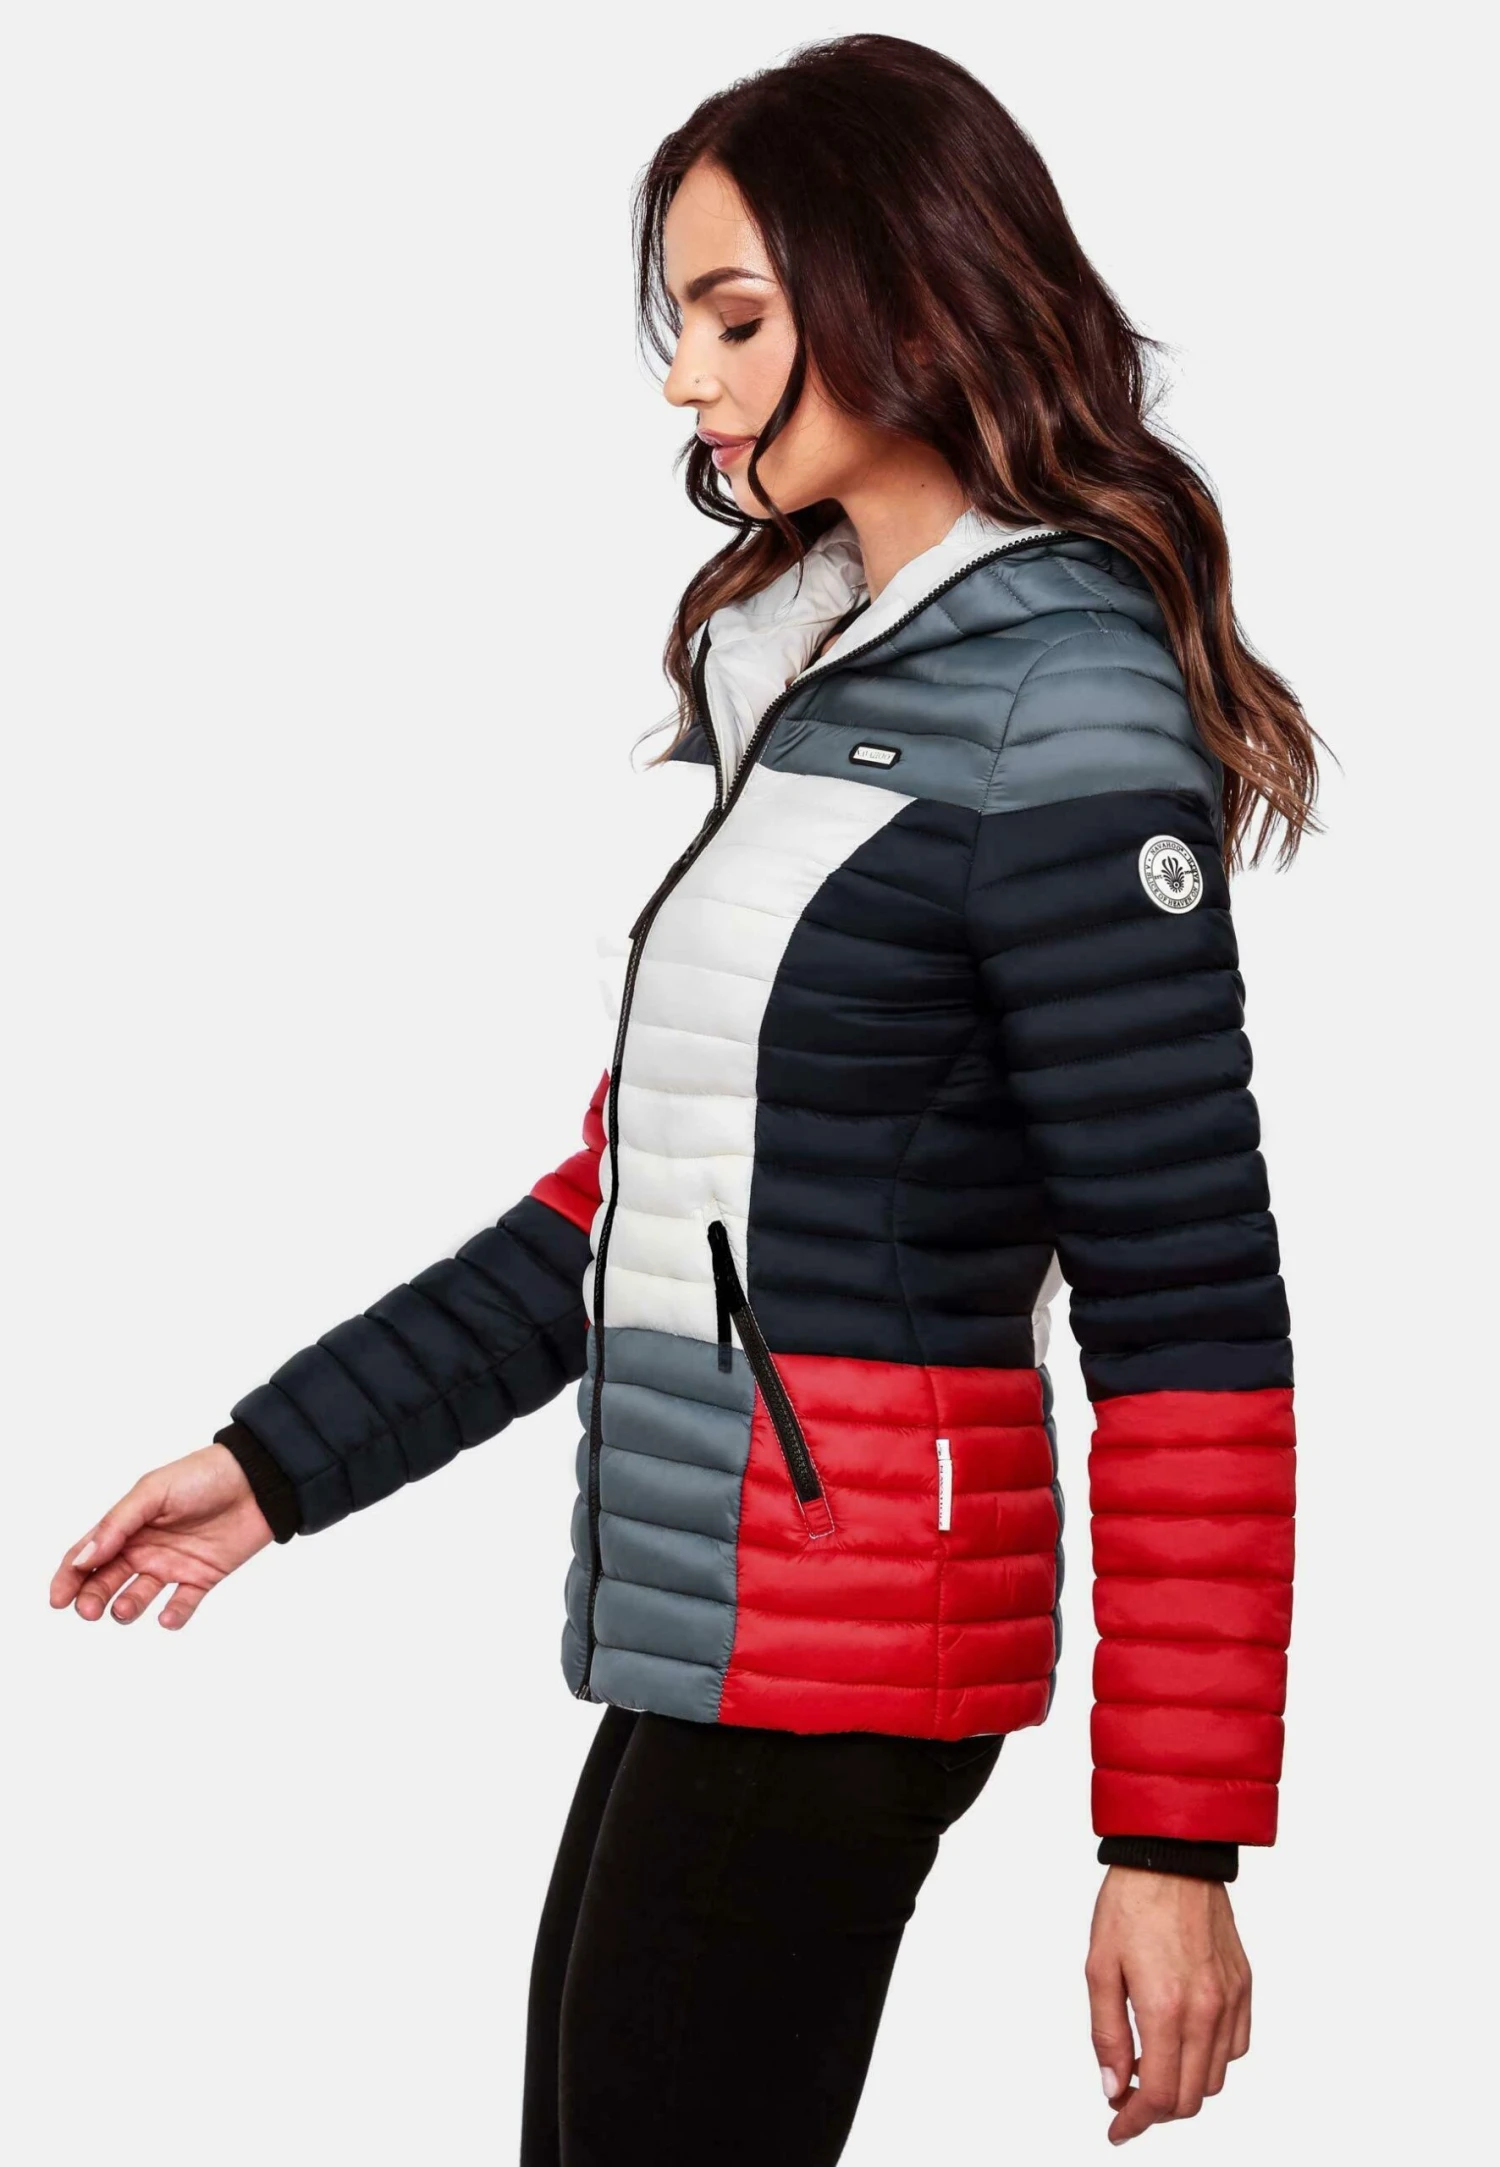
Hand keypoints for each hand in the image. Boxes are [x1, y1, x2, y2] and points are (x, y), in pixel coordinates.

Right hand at [49, 1444, 275, 1629]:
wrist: (258, 1479)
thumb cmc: (202, 1476)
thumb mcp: (153, 1492)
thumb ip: (118, 1524)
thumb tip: (83, 1558)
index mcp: (128, 1525)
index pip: (88, 1554)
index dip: (69, 1577)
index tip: (57, 1600)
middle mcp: (146, 1547)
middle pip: (107, 1580)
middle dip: (92, 1598)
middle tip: (89, 1610)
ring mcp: (173, 1564)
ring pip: (139, 1596)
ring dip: (127, 1607)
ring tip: (125, 1609)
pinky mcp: (202, 1577)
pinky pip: (182, 1604)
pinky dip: (173, 1615)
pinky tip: (168, 1616)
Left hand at [1086, 1864, 1251, 2144]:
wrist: (1173, 1856)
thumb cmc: (1131, 1903)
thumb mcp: (1099, 1967)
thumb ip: (1106, 2032)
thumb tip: (1113, 2085)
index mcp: (1166, 2007)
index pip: (1158, 2094)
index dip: (1135, 2121)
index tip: (1118, 2127)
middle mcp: (1206, 2010)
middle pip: (1190, 2098)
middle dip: (1157, 2110)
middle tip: (1128, 2099)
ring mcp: (1230, 2000)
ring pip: (1215, 2078)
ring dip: (1184, 2086)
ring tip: (1152, 2066)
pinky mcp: (1243, 1987)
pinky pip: (1236, 2047)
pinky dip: (1211, 2059)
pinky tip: (1184, 2042)